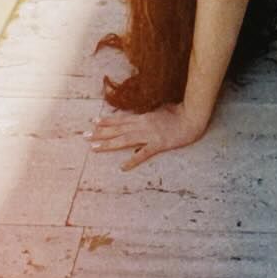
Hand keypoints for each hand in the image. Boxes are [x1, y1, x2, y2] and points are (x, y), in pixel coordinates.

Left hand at [87, 102, 205, 170]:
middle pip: (118, 129)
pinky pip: (143, 153)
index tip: (92, 122)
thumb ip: (149, 115)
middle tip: (84, 136)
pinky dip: (132, 160)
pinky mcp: (159, 144)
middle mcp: (142, 124)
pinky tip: (122, 167)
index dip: (106, 121)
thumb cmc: (178, 113)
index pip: (120, 120)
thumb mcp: (160, 110)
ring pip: (125, 139)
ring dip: (108, 144)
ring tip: (94, 147)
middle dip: (100, 133)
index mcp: (143, 117)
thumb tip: (139, 118)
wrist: (192, 117)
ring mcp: (149, 134)